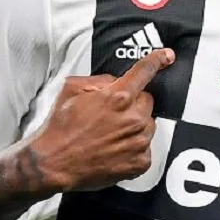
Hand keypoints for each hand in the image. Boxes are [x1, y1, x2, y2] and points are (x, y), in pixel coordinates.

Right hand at [28, 48, 174, 191]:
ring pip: (147, 124)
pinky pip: (145, 148)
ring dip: (134, 127)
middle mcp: (133, 118)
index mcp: (119, 97)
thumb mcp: (72, 89)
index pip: (145, 71)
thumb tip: (116, 80)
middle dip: (132, 104)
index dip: (157, 60)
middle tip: (110, 115)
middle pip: (146, 101)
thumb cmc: (60, 127)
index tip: (167, 56)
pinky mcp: (140, 162)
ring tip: (109, 135)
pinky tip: (114, 150)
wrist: (52, 163)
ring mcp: (138, 141)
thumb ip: (100, 80)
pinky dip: (133, 148)